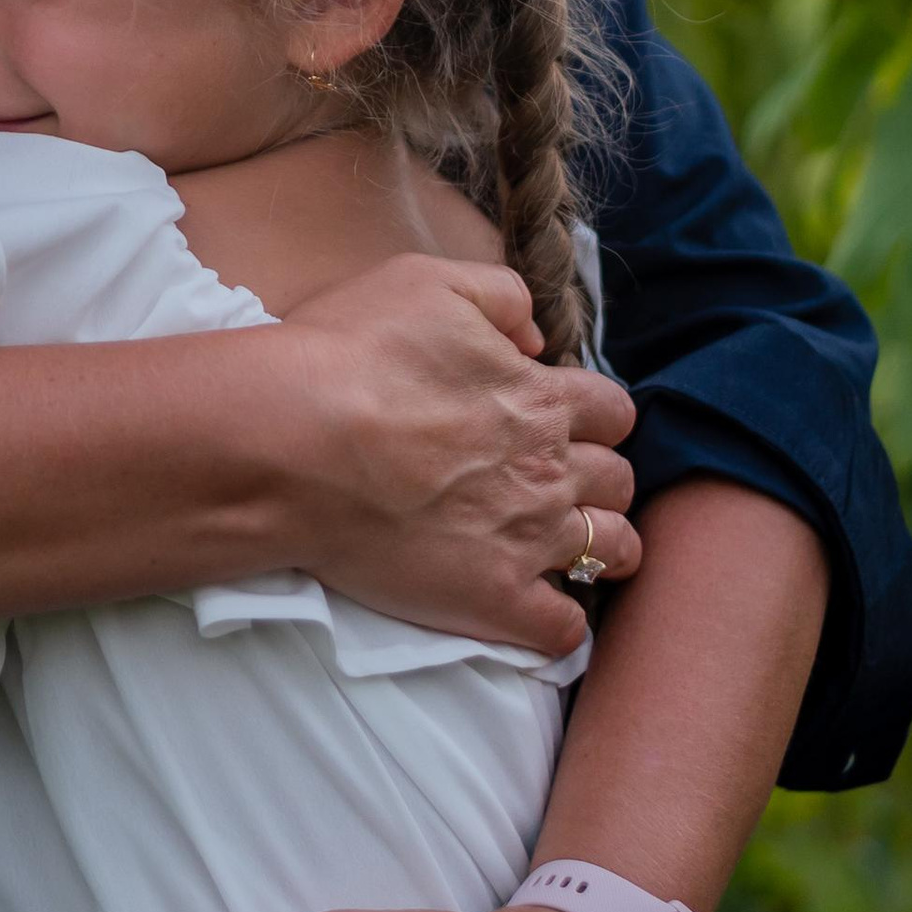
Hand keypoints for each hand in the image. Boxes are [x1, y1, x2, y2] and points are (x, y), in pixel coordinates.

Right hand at [282, 258, 639, 660]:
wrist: (292, 442)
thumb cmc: (348, 353)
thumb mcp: (427, 283)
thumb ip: (500, 297)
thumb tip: (534, 338)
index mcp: (540, 397)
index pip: (612, 410)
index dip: (594, 416)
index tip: (562, 423)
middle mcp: (548, 469)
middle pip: (619, 481)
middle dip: (601, 481)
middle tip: (561, 486)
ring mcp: (528, 538)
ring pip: (612, 551)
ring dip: (603, 549)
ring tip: (578, 553)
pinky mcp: (495, 599)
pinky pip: (562, 628)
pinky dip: (560, 624)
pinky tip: (540, 612)